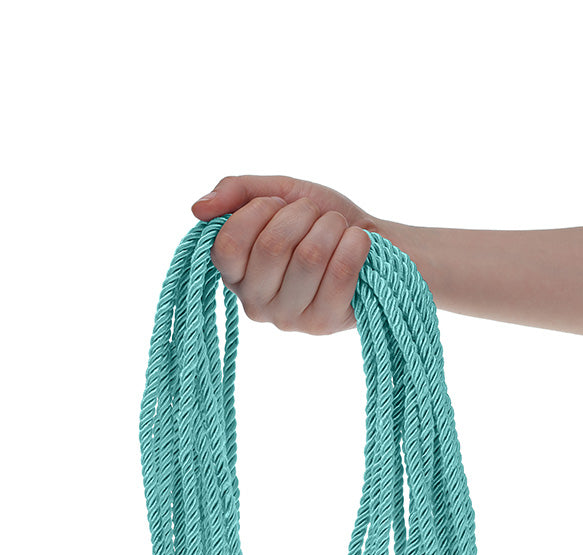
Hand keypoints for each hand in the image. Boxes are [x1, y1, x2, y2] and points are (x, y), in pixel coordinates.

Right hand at [191, 174, 375, 334]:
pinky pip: (339, 271)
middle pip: (271, 247)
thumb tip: (198, 208)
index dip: (259, 211)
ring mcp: (289, 318)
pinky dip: (354, 244)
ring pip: (309, 256)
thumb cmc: (320, 221)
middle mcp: (255, 304)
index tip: (279, 205)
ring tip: (337, 228)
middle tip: (315, 215)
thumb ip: (237, 193)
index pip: (228, 245)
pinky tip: (357, 241)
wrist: (374, 244)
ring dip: (330, 226)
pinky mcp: (323, 323)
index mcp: (236, 274)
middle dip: (301, 214)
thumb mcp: (279, 194)